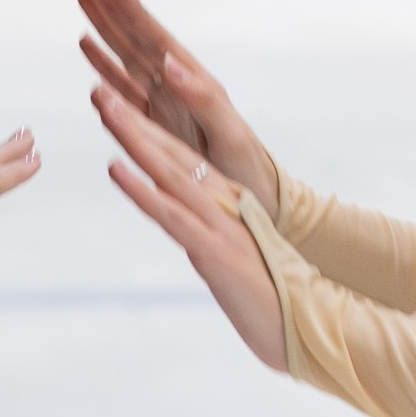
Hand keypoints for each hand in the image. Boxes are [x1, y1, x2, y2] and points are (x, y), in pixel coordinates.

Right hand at [77, 0, 278, 216]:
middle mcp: (174, 86)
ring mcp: (161, 104)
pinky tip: (88, 46)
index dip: (132, 7)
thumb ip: (201, 97)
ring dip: (104, 28)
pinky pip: (122, 90)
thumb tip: (169, 61)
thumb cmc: (246, 166)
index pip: (156, 37)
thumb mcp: (228, 132)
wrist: (252, 202)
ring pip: (125, 57)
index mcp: (193, 82)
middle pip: (136, 37)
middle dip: (112, 5)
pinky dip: (103, 67)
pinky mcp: (152, 126)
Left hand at [96, 87, 287, 371]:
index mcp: (230, 203)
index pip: (182, 159)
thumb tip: (188, 232)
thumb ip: (213, 238)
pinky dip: (141, 189)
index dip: (149, 131)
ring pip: (168, 171)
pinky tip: (115, 168)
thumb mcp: (237, 260)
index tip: (118, 105)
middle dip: (134, 121)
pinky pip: (171, 215)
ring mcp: (220, 224)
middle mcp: (225, 203)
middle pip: (172, 153)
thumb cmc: (276, 298)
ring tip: (105, 107)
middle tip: (100, 91)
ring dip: (133, 137)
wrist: (315, 325)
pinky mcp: (214, 250)